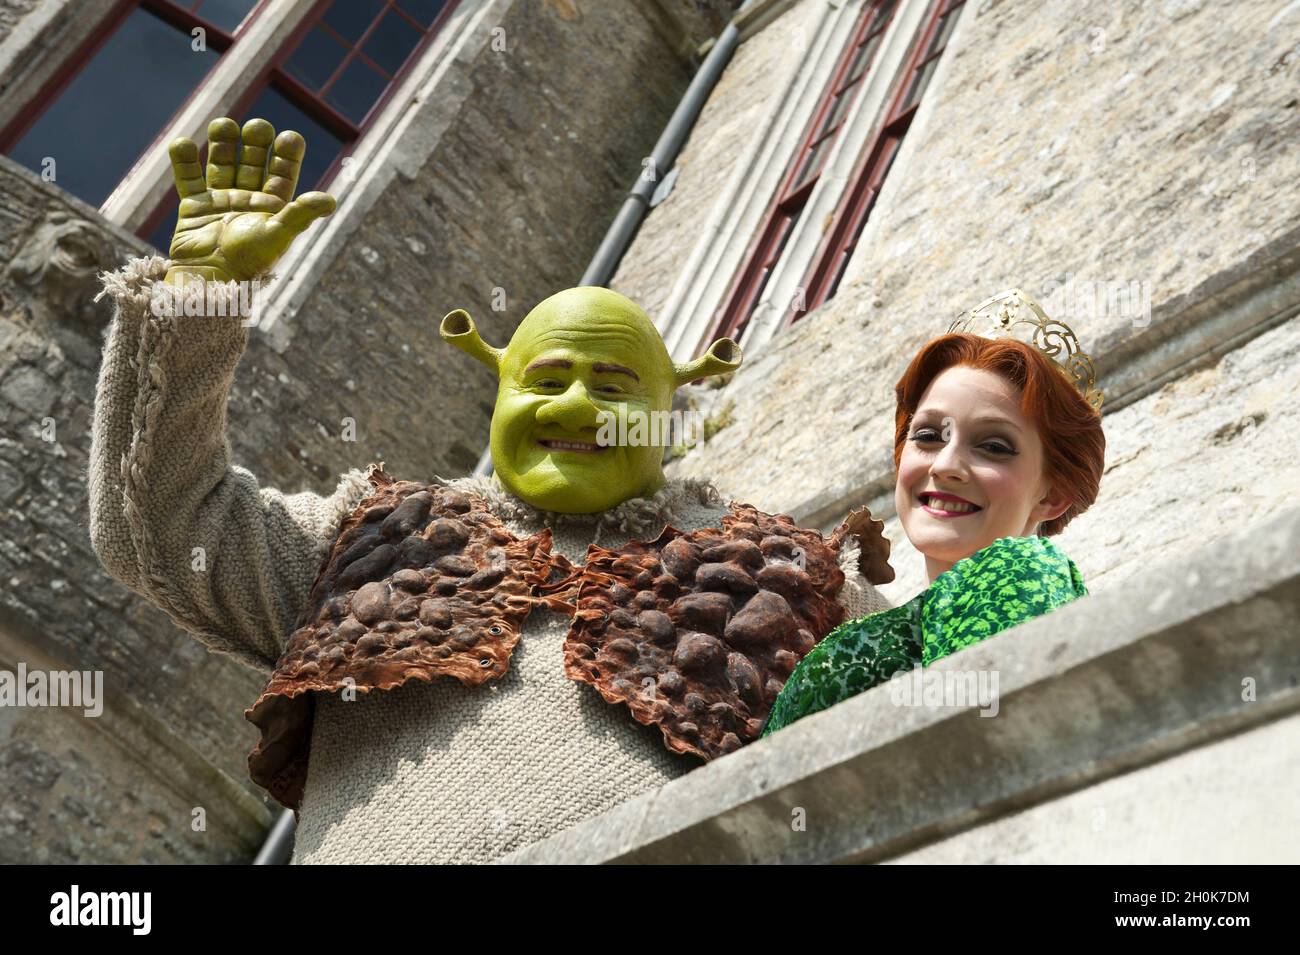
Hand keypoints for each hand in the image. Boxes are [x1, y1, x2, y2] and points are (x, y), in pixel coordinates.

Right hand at [163, 117, 336, 284]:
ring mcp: (220, 201)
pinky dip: (184, 160)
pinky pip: (188, 178)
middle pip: (252, 163)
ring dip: (222, 144)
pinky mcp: (194, 206)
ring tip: (223, 124)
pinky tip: (183, 142)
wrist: (212, 278)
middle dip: (255, 143)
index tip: (290, 138)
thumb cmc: (249, 260)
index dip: (287, 156)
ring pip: (221, 164)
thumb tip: (331, 200)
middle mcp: (248, 201)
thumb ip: (301, 214)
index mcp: (272, 208)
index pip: (282, 174)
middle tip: (258, 127)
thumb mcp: (278, 234)